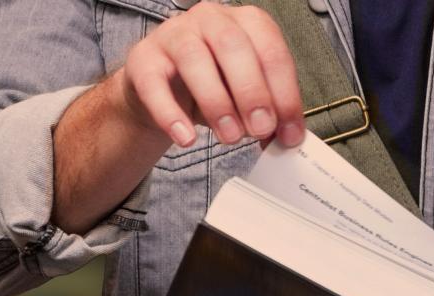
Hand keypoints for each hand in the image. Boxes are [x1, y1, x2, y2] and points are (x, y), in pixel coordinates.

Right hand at [53, 2, 305, 231]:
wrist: (161, 91)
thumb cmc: (213, 86)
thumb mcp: (246, 97)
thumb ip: (269, 113)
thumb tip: (287, 139)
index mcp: (246, 23)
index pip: (271, 51)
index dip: (284, 94)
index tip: (290, 133)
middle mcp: (211, 19)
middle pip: (233, 46)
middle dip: (252, 92)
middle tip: (261, 129)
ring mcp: (174, 34)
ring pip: (194, 58)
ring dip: (217, 102)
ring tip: (230, 137)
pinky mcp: (143, 58)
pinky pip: (154, 83)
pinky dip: (171, 113)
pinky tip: (186, 138)